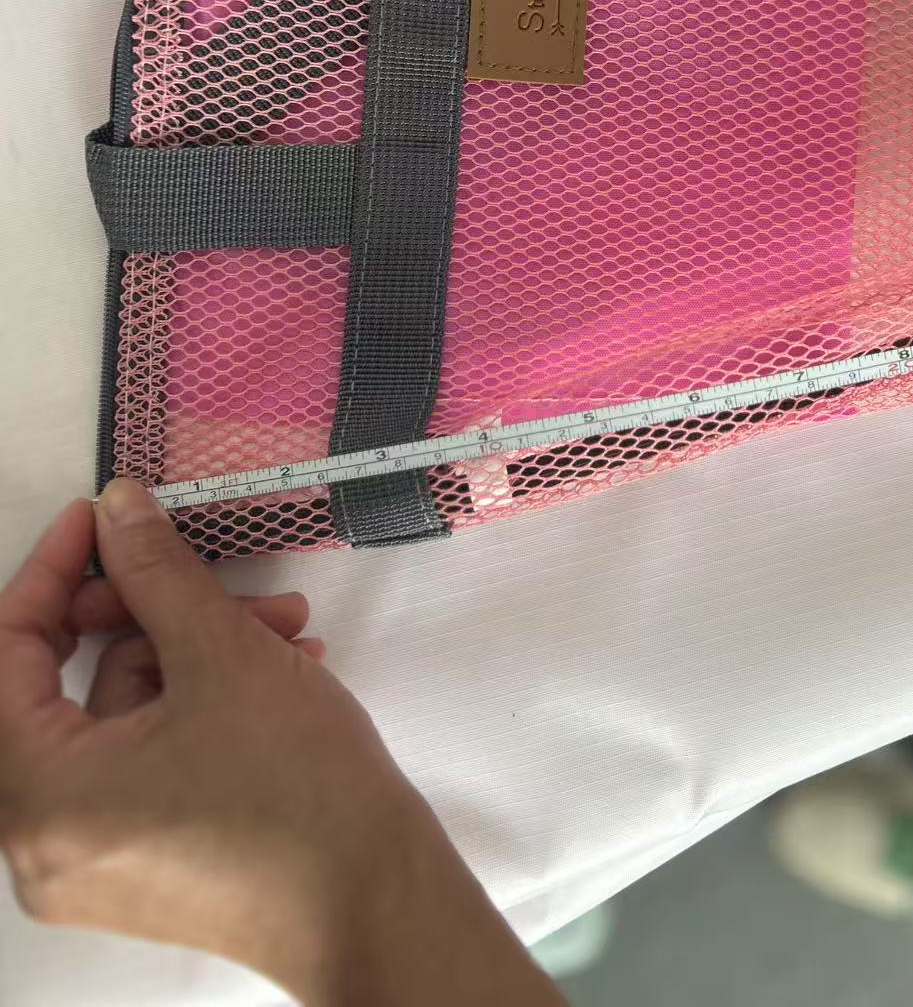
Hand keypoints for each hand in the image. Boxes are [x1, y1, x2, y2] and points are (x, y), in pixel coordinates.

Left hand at [0, 482, 563, 1006]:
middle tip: (191, 571)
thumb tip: (115, 507)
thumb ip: (156, 570)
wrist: (377, 904)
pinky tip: (281, 667)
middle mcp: (44, 844)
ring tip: (282, 623)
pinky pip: (145, 761)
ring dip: (192, 652)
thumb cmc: (292, 789)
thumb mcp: (222, 653)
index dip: (53, 574)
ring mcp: (96, 863)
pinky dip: (198, 705)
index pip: (5, 657)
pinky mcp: (146, 868)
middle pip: (63, 691)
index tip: (100, 519)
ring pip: (119, 721)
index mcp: (38, 799)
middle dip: (145, 613)